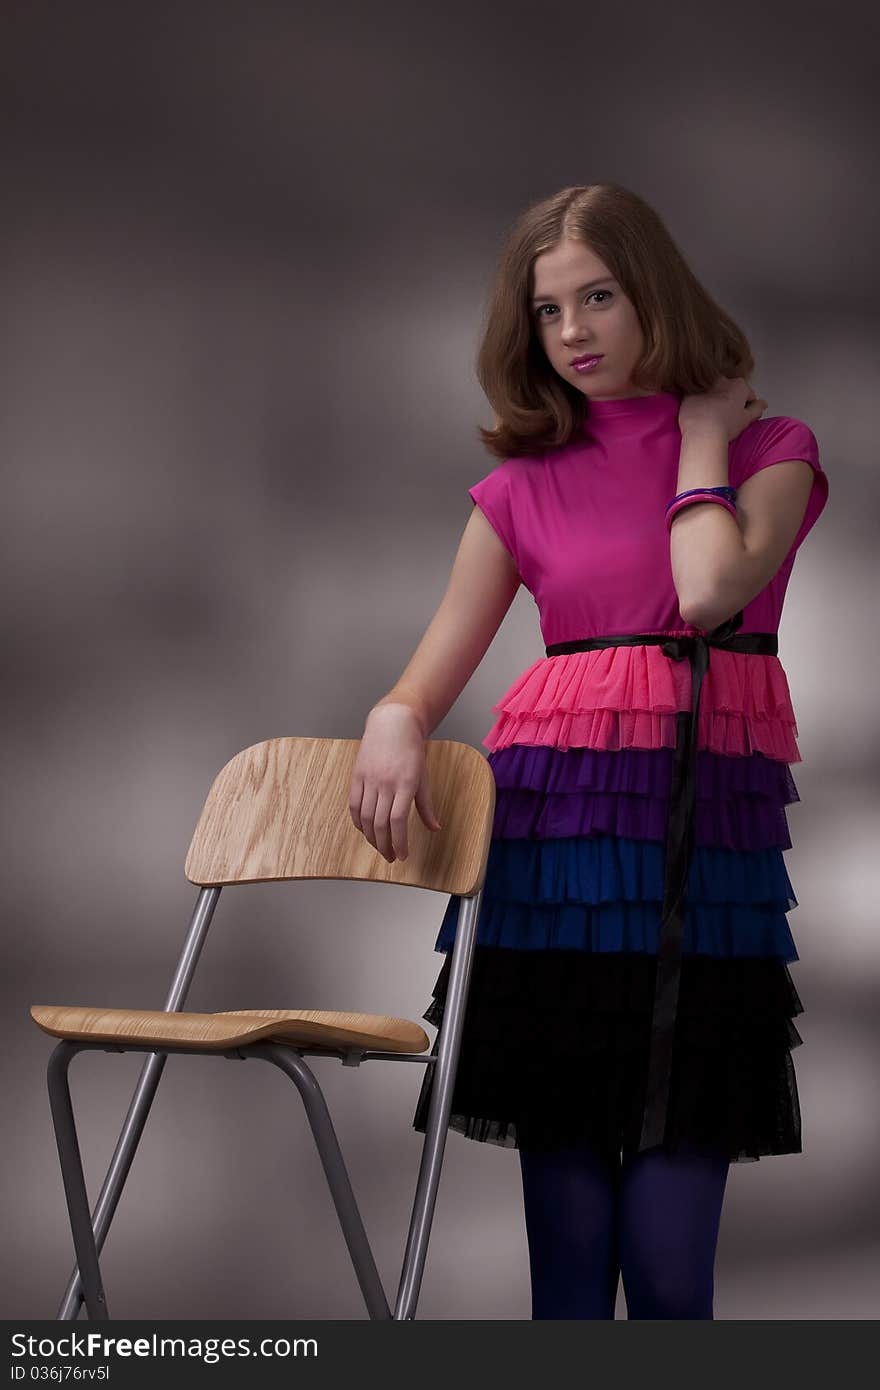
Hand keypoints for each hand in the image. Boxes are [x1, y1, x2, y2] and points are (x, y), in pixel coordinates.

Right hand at [349, 704, 442, 862]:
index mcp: (406, 783)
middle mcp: (385, 782)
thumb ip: (426, 805)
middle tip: (390, 857)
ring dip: (371, 837)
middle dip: (384, 845)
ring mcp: (369, 779)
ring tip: (379, 847)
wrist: (393, 723)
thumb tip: (434, 828)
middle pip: (380, 823)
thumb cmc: (412, 751)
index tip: (402, 856)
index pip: (398, 821)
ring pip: (364, 817)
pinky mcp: (357, 775)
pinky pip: (353, 805)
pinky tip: (365, 831)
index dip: (399, 842)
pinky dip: (357, 822)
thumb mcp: (423, 777)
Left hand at [678, 375, 767, 442]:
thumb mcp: (747, 418)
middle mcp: (722, 380)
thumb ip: (757, 408)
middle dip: (728, 400)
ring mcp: (704, 386)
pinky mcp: (688, 394)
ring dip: (713, 400)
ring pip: (711, 392)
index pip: (747, 394)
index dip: (745, 406)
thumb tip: (763, 403)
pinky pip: (695, 398)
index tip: (740, 416)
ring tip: (712, 418)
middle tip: (725, 417)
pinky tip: (699, 416)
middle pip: (728, 390)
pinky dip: (697, 404)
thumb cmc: (726, 426)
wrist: (703, 433)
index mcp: (739, 385)